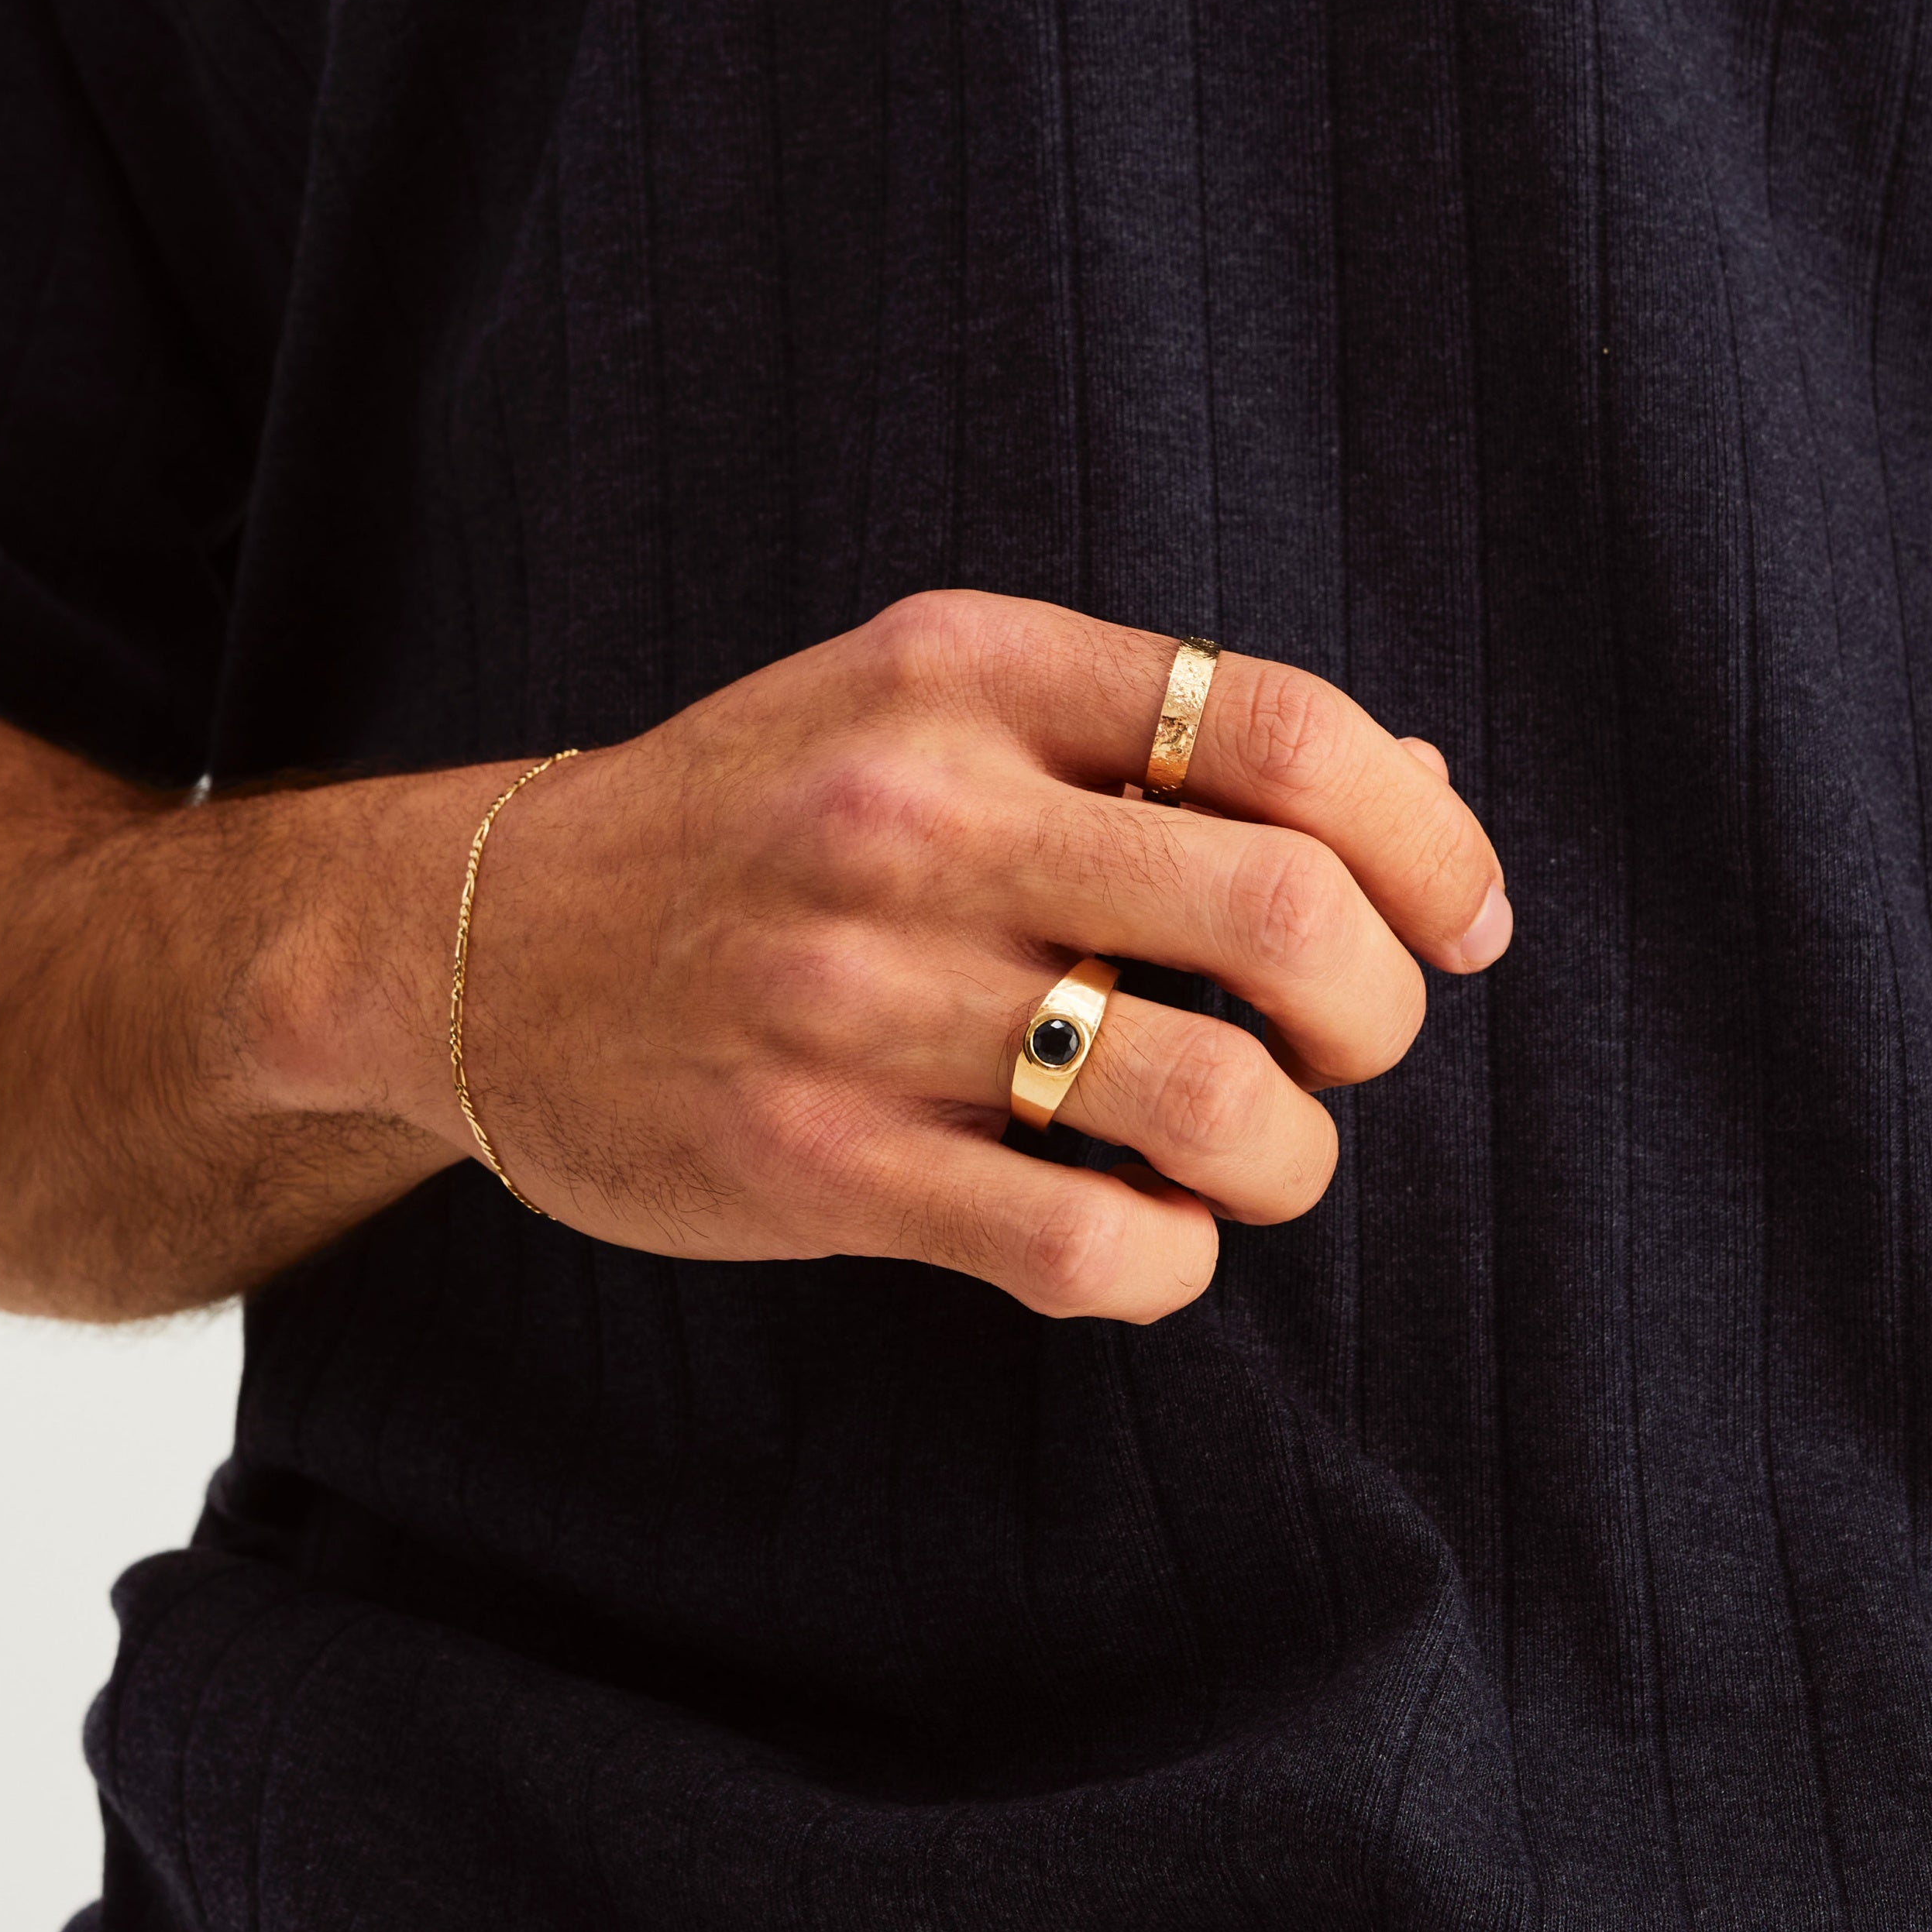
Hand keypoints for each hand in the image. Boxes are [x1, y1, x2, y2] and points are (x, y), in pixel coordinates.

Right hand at [337, 592, 1508, 1324]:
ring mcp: (856, 996)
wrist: (471, 937)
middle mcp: (914, 816)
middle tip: (1348, 1046)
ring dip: (1291, 1157)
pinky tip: (1145, 1233)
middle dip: (1382, 1013)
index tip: (1459, 921)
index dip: (1427, 840)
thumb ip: (1163, 738)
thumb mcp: (932, 704)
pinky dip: (1172, 1261)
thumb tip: (1429, 796)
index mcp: (964, 669)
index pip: (1284, 726)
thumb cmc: (759, 818)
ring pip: (1212, 1106)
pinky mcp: (810, 1162)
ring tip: (1252, 1153)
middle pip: (1288, 918)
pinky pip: (1088, 1247)